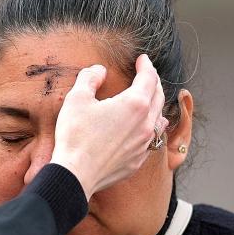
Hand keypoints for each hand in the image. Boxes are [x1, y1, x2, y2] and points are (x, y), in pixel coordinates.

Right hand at [50, 54, 165, 198]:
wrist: (75, 175)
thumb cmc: (75, 136)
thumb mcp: (76, 98)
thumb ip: (89, 78)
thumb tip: (99, 70)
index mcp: (135, 104)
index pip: (149, 78)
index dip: (146, 65)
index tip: (142, 59)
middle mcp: (146, 123)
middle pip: (159, 97)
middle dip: (154, 83)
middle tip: (146, 75)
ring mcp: (144, 144)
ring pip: (158, 119)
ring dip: (156, 106)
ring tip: (150, 100)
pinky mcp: (138, 160)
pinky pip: (151, 139)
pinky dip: (150, 128)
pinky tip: (145, 128)